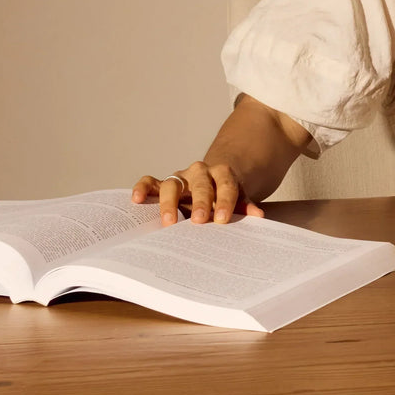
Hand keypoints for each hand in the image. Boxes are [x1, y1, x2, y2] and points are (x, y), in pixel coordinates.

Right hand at [131, 163, 265, 224]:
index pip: (226, 185)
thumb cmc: (226, 194)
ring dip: (170, 203)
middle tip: (199, 221)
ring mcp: (181, 177)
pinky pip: (151, 182)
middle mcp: (200, 172)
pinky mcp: (164, 183)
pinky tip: (136, 199)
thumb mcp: (240, 198)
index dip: (225, 201)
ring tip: (169, 222)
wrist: (215, 180)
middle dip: (200, 202)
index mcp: (223, 174)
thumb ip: (245, 206)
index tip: (223, 219)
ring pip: (172, 184)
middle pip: (200, 184)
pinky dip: (143, 187)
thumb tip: (258, 217)